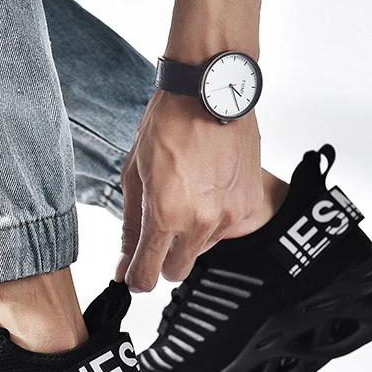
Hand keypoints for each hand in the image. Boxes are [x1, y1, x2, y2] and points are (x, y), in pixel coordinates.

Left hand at [117, 90, 262, 291]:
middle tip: (158, 231)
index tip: (133, 276)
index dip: (136, 279)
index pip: (147, 273)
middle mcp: (200, 221)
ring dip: (189, 235)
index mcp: (165, 214)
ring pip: (201, 250)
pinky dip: (213, 218)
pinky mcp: (248, 206)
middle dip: (162, 259)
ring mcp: (228, 216)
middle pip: (176, 272)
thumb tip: (124, 263)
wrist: (211, 92)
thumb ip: (131, 226)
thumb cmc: (169, 124)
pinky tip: (206, 189)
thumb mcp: (135, 176)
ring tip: (186, 195)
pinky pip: (224, 230)